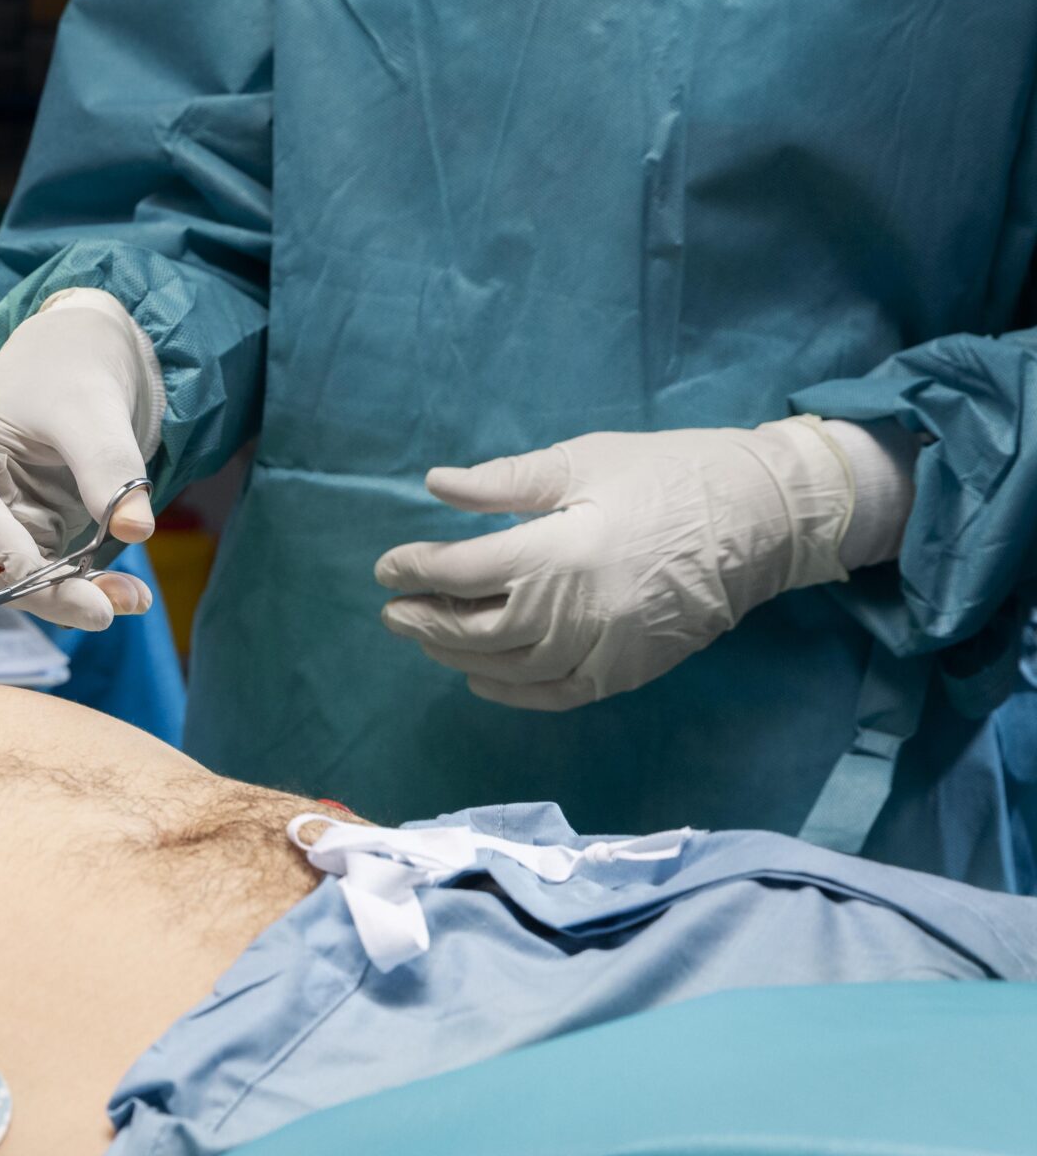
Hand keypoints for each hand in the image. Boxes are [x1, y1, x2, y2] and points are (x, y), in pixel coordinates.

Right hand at [0, 289, 161, 627]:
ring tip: (132, 598)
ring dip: (68, 598)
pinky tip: (124, 594)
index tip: (64, 593)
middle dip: (48, 591)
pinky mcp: (8, 533)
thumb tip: (134, 531)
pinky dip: (78, 590)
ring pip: (12, 581)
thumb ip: (109, 467)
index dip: (10, 560)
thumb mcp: (94, 408)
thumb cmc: (72, 367)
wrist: (81, 352)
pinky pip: (37, 576)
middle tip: (110, 609)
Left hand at [375, 420, 857, 710]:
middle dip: (427, 621)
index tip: (388, 566)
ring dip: (458, 656)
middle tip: (395, 610)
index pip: (465, 573)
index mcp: (562, 552)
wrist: (767, 517)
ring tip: (428, 636)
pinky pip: (555, 695)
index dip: (417, 570)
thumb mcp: (586, 460)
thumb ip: (506, 482)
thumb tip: (436, 485)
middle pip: (478, 631)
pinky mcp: (630, 671)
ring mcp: (606, 650)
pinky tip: (479, 677)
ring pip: (510, 668)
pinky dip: (509, 691)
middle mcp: (577, 613)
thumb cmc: (672, 474)